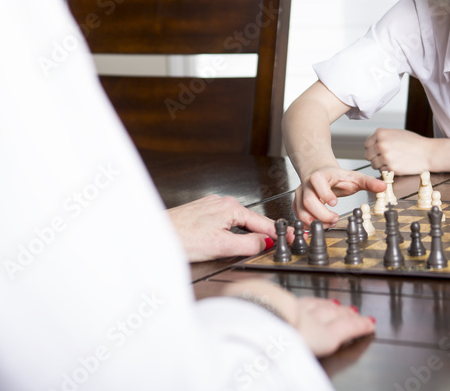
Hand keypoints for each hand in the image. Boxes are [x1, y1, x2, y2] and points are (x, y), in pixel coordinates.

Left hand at [167, 195, 282, 261]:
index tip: (293, 238)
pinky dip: (232, 232)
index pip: (263, 222)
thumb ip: (248, 244)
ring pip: (237, 222)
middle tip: (276, 246)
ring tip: (251, 247)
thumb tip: (265, 243)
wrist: (156, 234)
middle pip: (251, 221)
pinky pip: (225, 222)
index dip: (279, 233)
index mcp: (231, 208)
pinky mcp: (202, 213)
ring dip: (245, 234)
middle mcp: (222, 203)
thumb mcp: (222, 246)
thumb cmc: (182, 238)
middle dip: (262, 234)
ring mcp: (211, 206)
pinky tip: (227, 241)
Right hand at [223, 280, 374, 357]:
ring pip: (333, 316)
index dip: (308, 305)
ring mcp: (313, 321)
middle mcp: (296, 311)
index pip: (296, 306)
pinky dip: (359, 326)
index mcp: (273, 306)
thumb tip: (232, 299)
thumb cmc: (244, 314)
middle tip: (338, 305)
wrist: (256, 317)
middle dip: (328, 307)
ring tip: (353, 313)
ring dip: (344, 315)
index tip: (313, 304)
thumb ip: (244, 302)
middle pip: (317, 308)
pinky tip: (368, 324)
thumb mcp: (240, 304)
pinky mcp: (327, 334)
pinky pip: (348, 329)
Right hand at [293, 167, 384, 226]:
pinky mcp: (297, 204)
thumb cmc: (336, 177)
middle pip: (308, 201)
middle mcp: (306, 185)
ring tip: (329, 223)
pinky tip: (321, 225)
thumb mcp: (353, 177)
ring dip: (315, 221)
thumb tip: (383, 186)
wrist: (319, 173)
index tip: (335, 203)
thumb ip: (368, 182)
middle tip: (335, 219)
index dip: (324, 193)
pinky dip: (308, 224)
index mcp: (319, 176)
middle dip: (322, 214)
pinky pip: (298, 216)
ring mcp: (300, 195)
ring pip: (301, 211)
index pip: (316, 182)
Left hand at [364, 128, 433, 174]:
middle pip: (368, 155)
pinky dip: (387, 171)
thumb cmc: (414, 143)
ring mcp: (385, 156)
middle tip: (386, 158)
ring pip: (374, 165)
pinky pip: (382, 171)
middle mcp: (381, 144)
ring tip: (393, 161)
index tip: (379, 152)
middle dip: (375, 158)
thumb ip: (382, 137)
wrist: (428, 152)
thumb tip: (372, 144)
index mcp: (381, 133)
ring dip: (381, 165)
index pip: (367, 145)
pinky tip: (397, 165)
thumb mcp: (396, 133)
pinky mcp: (391, 168)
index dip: (373, 149)